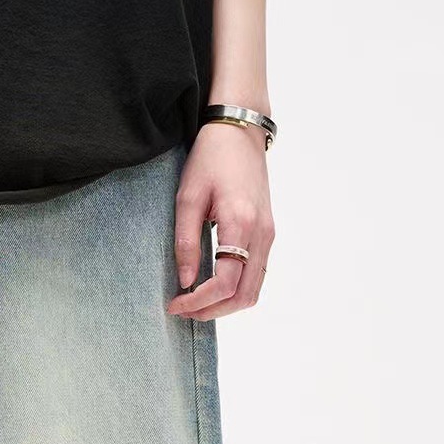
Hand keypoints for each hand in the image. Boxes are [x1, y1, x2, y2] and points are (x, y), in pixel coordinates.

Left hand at [168, 121, 274, 320]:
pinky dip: (235, 290)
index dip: (199, 302)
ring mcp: (268, 235)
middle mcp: (262, 234)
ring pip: (253, 290)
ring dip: (225, 304)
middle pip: (244, 295)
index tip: (175, 304)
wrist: (240, 133)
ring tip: (196, 302)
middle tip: (184, 310)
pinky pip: (256, 275)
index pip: (225, 283)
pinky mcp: (267, 233)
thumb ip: (186, 242)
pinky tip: (212, 285)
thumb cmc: (211, 158)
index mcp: (241, 224)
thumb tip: (186, 281)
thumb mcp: (188, 197)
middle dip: (213, 311)